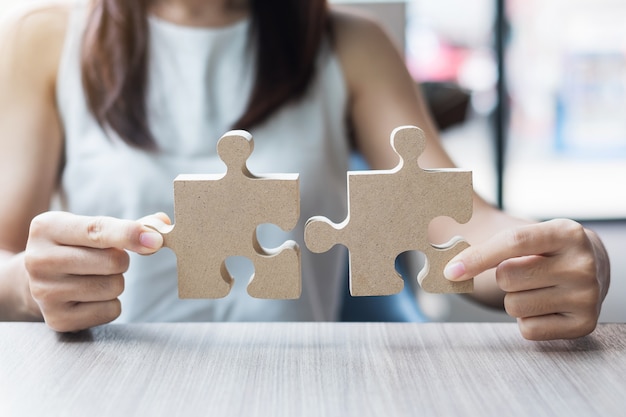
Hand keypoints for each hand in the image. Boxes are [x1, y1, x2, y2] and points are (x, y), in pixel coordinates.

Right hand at [24, 211, 167, 331]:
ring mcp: (44, 293)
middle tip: (106, 260)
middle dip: (121, 260)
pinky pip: (110, 311)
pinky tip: (91, 297)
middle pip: (111, 261)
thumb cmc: (75, 248)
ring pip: (113, 287)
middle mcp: (39, 259)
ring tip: (94, 277)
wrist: (36, 280)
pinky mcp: (57, 319)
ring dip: (116, 282)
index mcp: (47, 227)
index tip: (156, 241)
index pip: (97, 230)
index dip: (130, 234)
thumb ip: (128, 226)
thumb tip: (161, 227)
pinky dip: (111, 303)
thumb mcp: (90, 227)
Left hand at [444, 219, 609, 339]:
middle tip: (523, 270)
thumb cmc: (543, 248)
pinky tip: (544, 306)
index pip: (512, 242)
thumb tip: (430, 219)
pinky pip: (528, 329)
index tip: (450, 271)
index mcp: (566, 232)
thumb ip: (484, 232)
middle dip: (502, 277)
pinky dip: (526, 320)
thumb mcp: (526, 231)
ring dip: (514, 299)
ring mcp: (587, 295)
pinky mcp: (584, 324)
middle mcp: (582, 262)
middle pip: (507, 278)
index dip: (477, 257)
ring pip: (514, 306)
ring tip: (536, 287)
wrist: (591, 265)